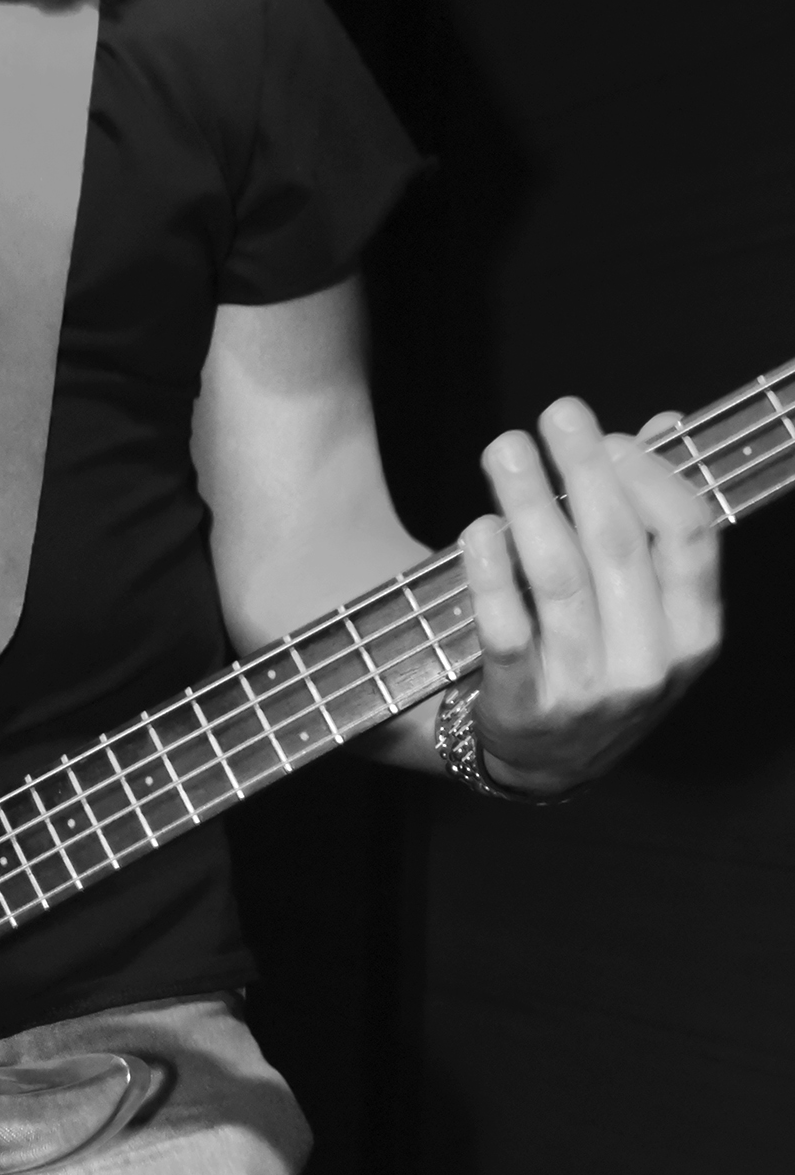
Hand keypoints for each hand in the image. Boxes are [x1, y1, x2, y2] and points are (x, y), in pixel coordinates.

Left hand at [457, 397, 721, 794]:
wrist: (548, 760)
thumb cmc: (602, 657)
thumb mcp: (646, 603)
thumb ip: (654, 517)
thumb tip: (664, 424)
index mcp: (694, 634)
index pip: (688, 537)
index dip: (649, 476)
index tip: (612, 436)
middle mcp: (649, 666)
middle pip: (617, 547)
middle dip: (585, 471)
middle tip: (556, 414)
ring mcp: (586, 691)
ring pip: (559, 580)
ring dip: (530, 505)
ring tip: (505, 450)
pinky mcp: (522, 706)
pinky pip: (504, 629)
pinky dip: (490, 574)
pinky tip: (480, 529)